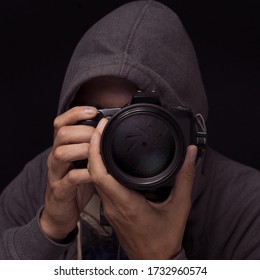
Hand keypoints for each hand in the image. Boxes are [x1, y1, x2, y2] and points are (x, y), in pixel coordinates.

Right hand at [40, 106, 97, 241]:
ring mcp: (56, 172)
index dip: (75, 113)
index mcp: (61, 146)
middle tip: (100, 136)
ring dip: (83, 150)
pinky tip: (95, 173)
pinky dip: (84, 174)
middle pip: (62, 134)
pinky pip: (70, 178)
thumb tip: (109, 129)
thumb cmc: (75, 181)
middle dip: (84, 131)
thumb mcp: (82, 160)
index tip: (93, 111)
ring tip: (96, 153)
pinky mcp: (60, 189)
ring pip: (61, 152)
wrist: (61, 209)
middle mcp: (56, 156)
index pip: (60, 122)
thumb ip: (91, 145)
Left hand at [88, 118, 196, 258]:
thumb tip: (191, 155)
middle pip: (92, 172)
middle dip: (92, 148)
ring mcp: (109, 208)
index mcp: (126, 203)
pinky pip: (100, 186)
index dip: (95, 150)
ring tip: (102, 139)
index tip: (100, 131)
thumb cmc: (164, 238)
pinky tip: (107, 160)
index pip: (100, 174)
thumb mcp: (180, 206)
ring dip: (94, 158)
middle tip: (101, 129)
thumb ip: (185, 178)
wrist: (154, 260)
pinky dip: (100, 169)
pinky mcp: (111, 210)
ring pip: (94, 179)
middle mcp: (113, 205)